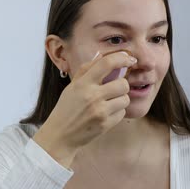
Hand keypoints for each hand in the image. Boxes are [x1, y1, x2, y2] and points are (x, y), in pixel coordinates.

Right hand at [33, 51, 136, 167]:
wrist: (60, 135)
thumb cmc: (66, 108)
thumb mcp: (72, 86)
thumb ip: (86, 69)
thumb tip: (100, 55)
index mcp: (82, 84)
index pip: (106, 64)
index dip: (121, 58)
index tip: (129, 59)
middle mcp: (92, 96)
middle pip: (123, 84)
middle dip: (122, 85)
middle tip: (114, 88)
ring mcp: (100, 111)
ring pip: (125, 99)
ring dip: (120, 99)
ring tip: (108, 103)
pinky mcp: (105, 124)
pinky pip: (122, 113)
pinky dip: (117, 112)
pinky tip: (106, 113)